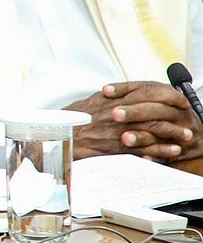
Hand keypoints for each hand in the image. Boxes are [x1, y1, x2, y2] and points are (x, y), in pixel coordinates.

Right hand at [66, 81, 202, 161]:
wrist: (56, 139)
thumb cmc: (70, 123)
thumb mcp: (86, 103)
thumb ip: (104, 98)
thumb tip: (115, 92)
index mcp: (110, 100)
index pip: (143, 91)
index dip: (164, 94)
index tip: (177, 98)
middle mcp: (115, 113)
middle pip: (151, 109)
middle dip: (172, 114)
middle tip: (186, 118)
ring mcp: (116, 130)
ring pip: (151, 129)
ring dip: (171, 133)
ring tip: (184, 136)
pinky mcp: (115, 148)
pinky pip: (143, 148)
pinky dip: (160, 150)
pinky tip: (171, 151)